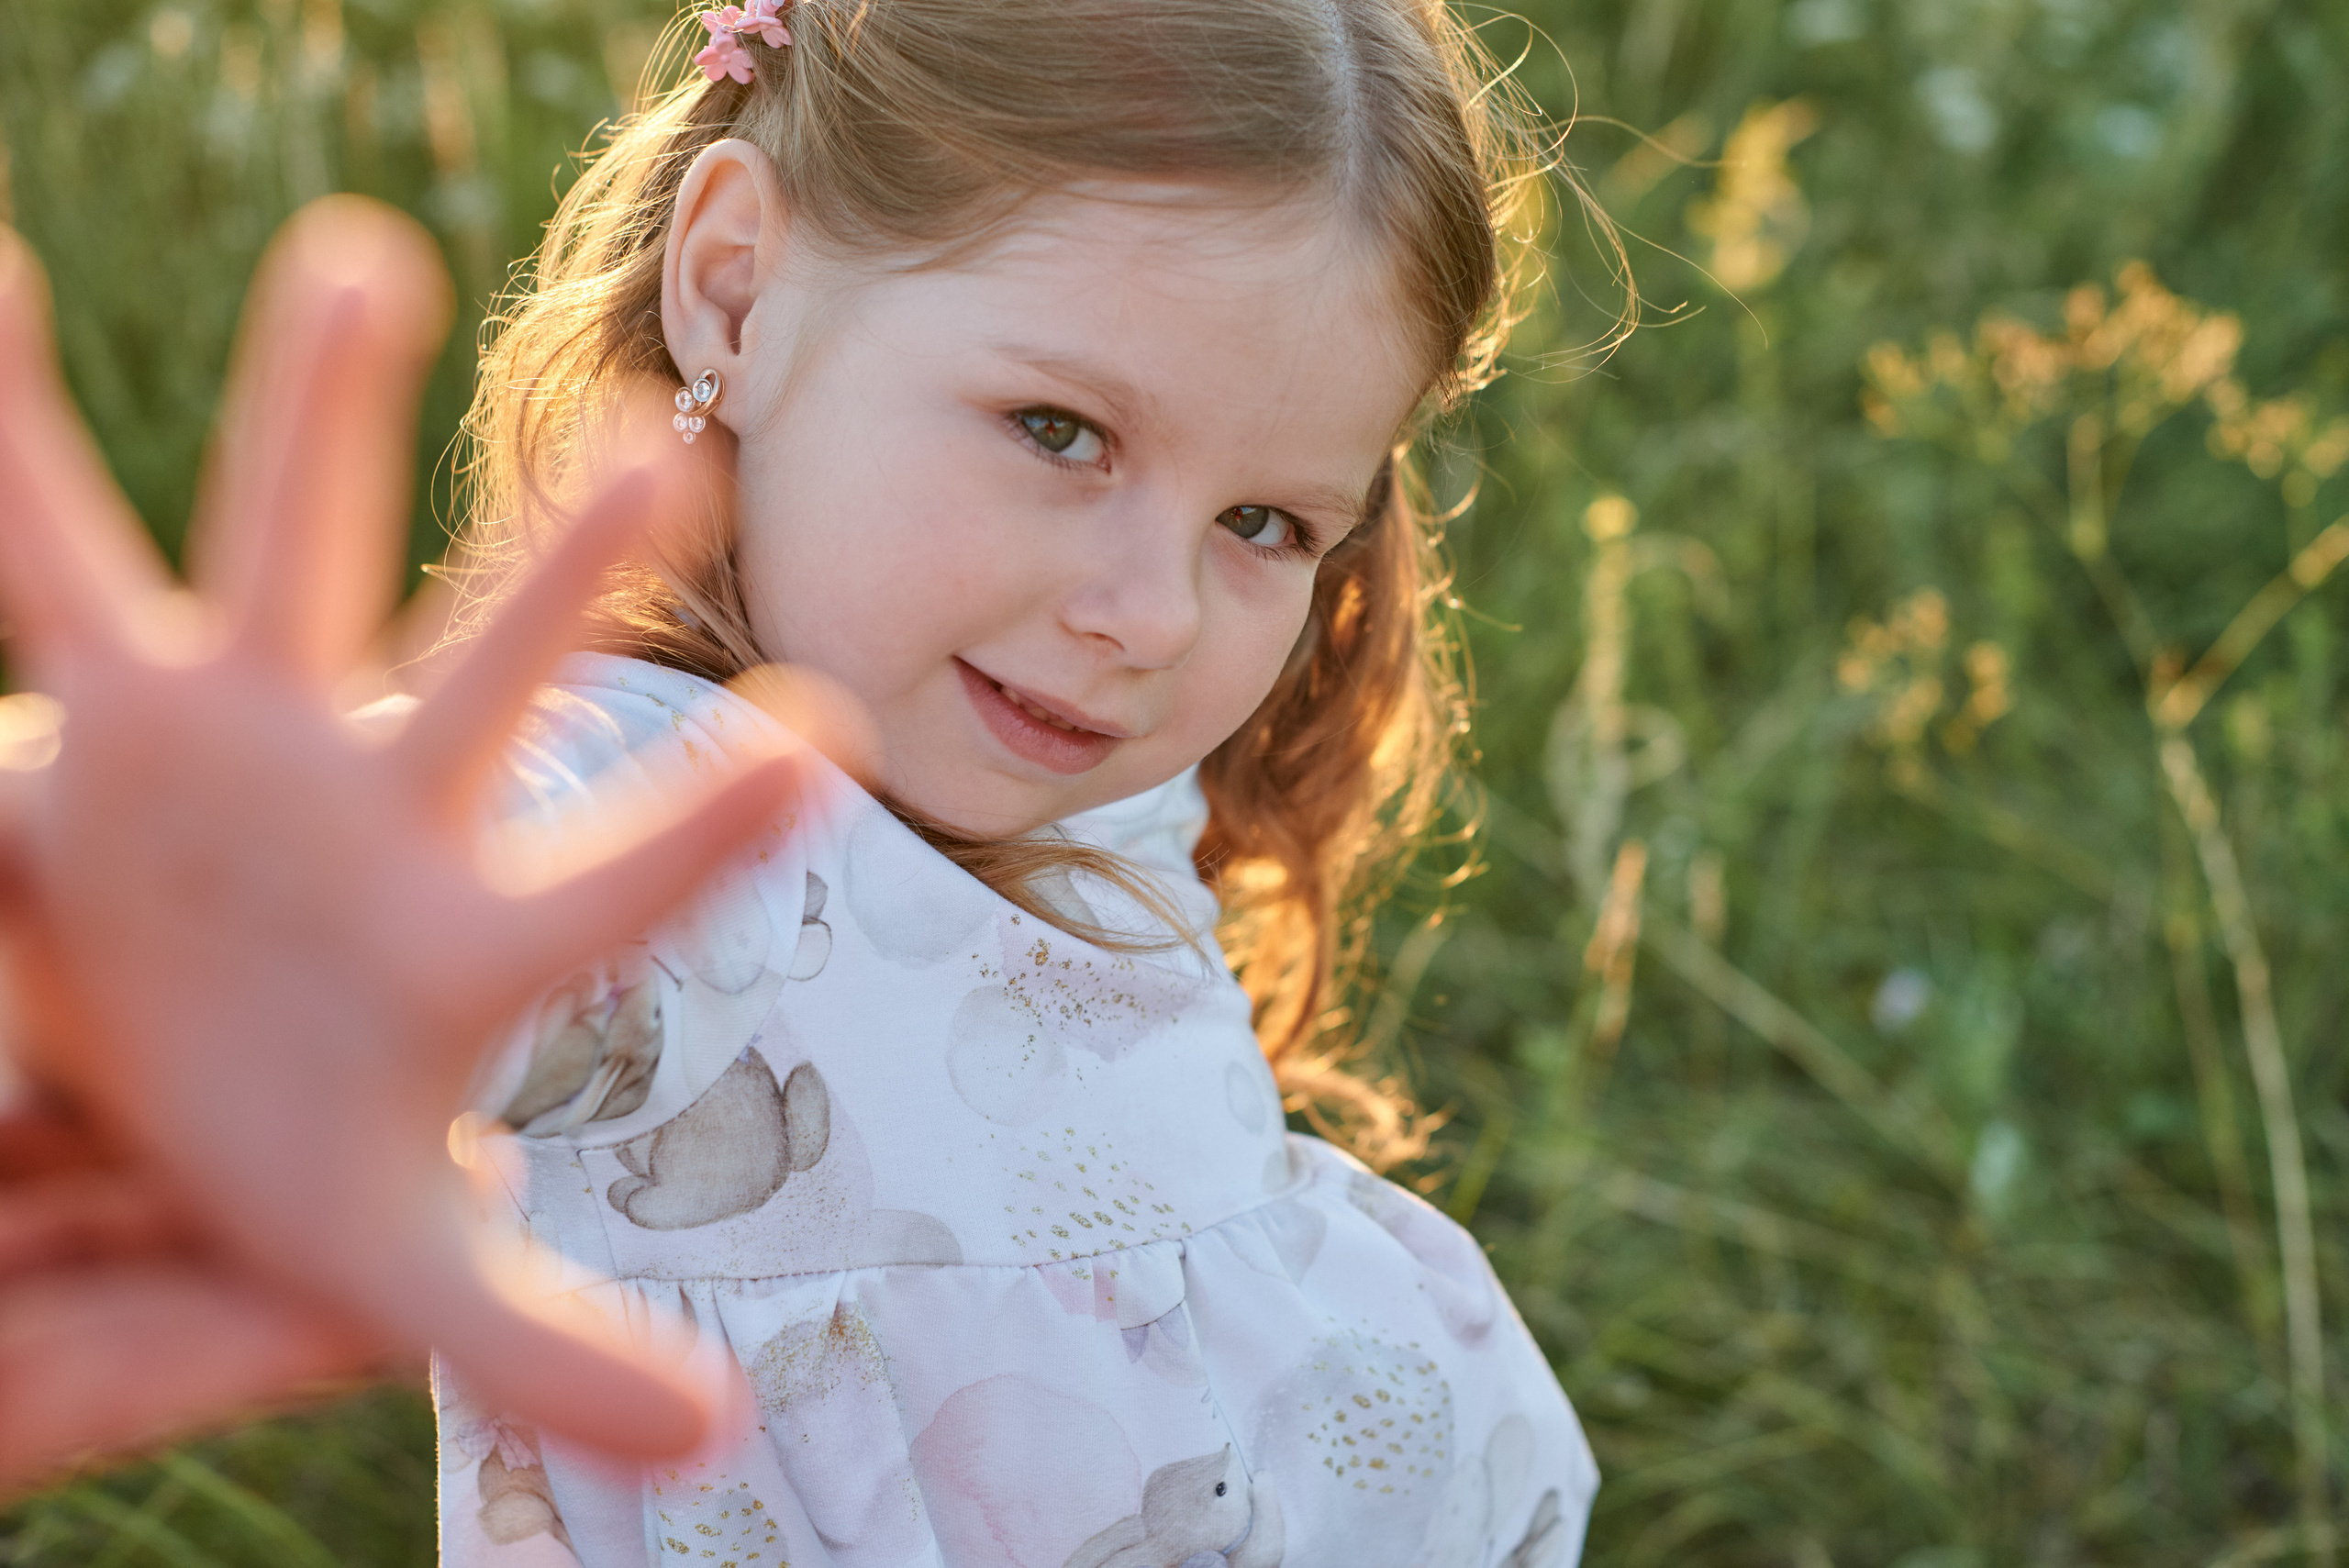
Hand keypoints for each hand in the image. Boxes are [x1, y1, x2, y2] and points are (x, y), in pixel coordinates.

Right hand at [0, 198, 808, 1485]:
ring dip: (310, 415)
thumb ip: (533, 1345)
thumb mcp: (381, 1267)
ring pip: (275, 555)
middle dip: (555, 578)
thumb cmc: (287, 1149)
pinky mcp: (96, 714)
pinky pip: (37, 546)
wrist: (144, 1089)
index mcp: (465, 936)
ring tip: (360, 257)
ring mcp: (237, 737)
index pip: (606, 887)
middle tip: (671, 452)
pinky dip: (4, 425)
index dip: (697, 831)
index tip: (822, 741)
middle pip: (477, 675)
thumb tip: (715, 1442)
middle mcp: (374, 802)